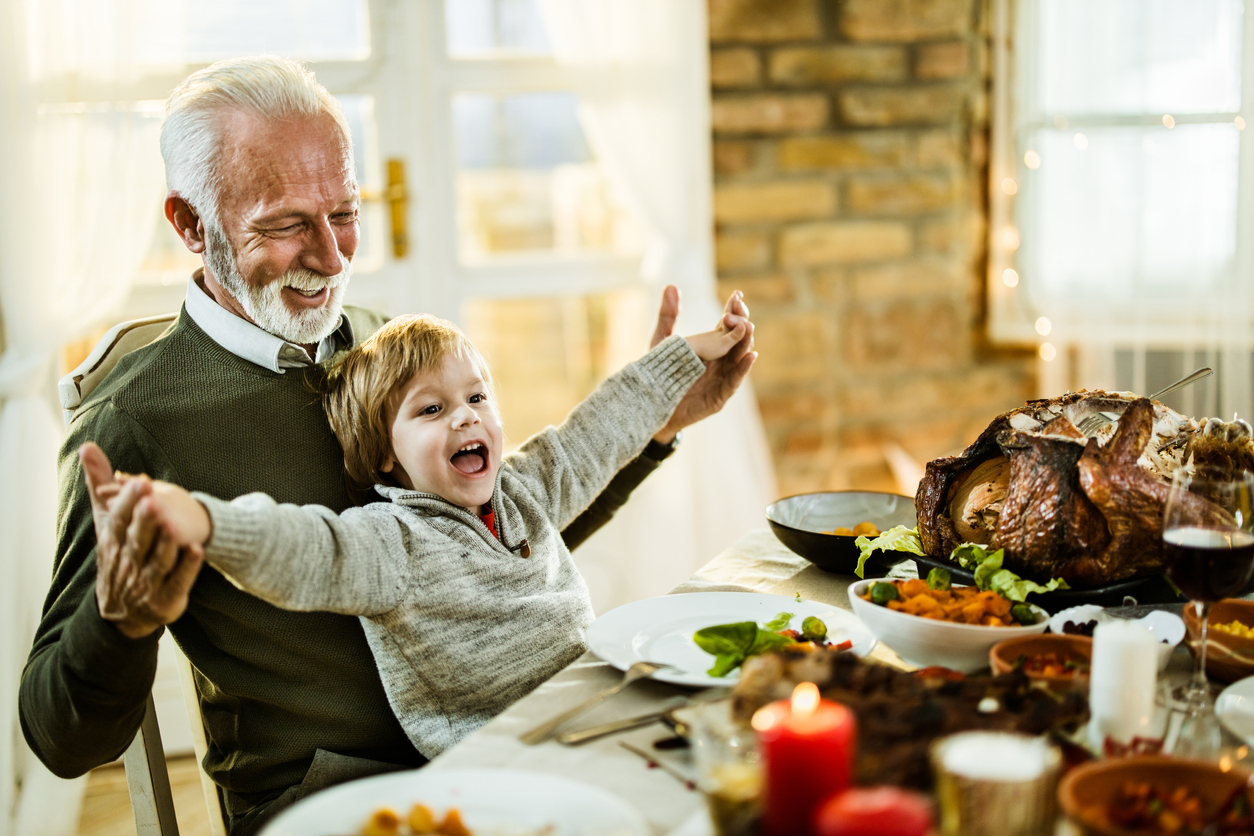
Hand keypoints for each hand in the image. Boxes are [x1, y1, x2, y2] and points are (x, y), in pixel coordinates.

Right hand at [80, 442, 205, 638]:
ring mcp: (146, 581)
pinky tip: (198, 549)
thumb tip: (86, 445)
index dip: (130, 502)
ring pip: (157, 560)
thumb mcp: (106, 521)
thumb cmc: (117, 553)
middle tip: (154, 499)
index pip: (120, 519)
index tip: (142, 481)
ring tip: (174, 524)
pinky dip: (187, 566)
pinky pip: (178, 580)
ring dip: (165, 543)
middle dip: (144, 520)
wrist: (122, 612)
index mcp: (114, 541)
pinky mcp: (166, 597)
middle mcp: (128, 560)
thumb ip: (100, 484)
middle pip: (136, 539)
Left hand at [650, 287, 756, 443]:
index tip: (737, 295)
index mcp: (710, 347)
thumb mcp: (661, 342)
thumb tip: (671, 286)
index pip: (727, 326)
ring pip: (741, 358)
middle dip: (741, 322)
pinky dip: (743, 368)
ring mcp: (721, 379)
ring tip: (748, 327)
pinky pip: (734, 381)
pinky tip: (750, 355)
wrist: (649, 408)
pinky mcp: (719, 397)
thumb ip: (667, 316)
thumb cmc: (657, 375)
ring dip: (746, 342)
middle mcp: (719, 361)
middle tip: (737, 309)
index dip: (734, 310)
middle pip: (739, 339)